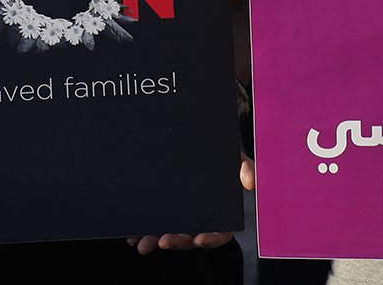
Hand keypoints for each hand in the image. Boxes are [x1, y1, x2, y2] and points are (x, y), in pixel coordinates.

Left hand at [128, 158, 254, 252]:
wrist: (203, 139)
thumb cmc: (223, 154)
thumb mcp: (237, 157)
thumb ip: (246, 167)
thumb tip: (249, 182)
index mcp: (222, 213)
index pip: (220, 233)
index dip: (210, 239)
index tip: (198, 239)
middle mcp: (201, 219)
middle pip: (191, 237)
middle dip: (177, 242)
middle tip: (163, 241)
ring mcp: (182, 216)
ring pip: (170, 233)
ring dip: (155, 240)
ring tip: (141, 243)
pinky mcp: (166, 209)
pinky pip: (156, 223)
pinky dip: (144, 230)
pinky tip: (133, 235)